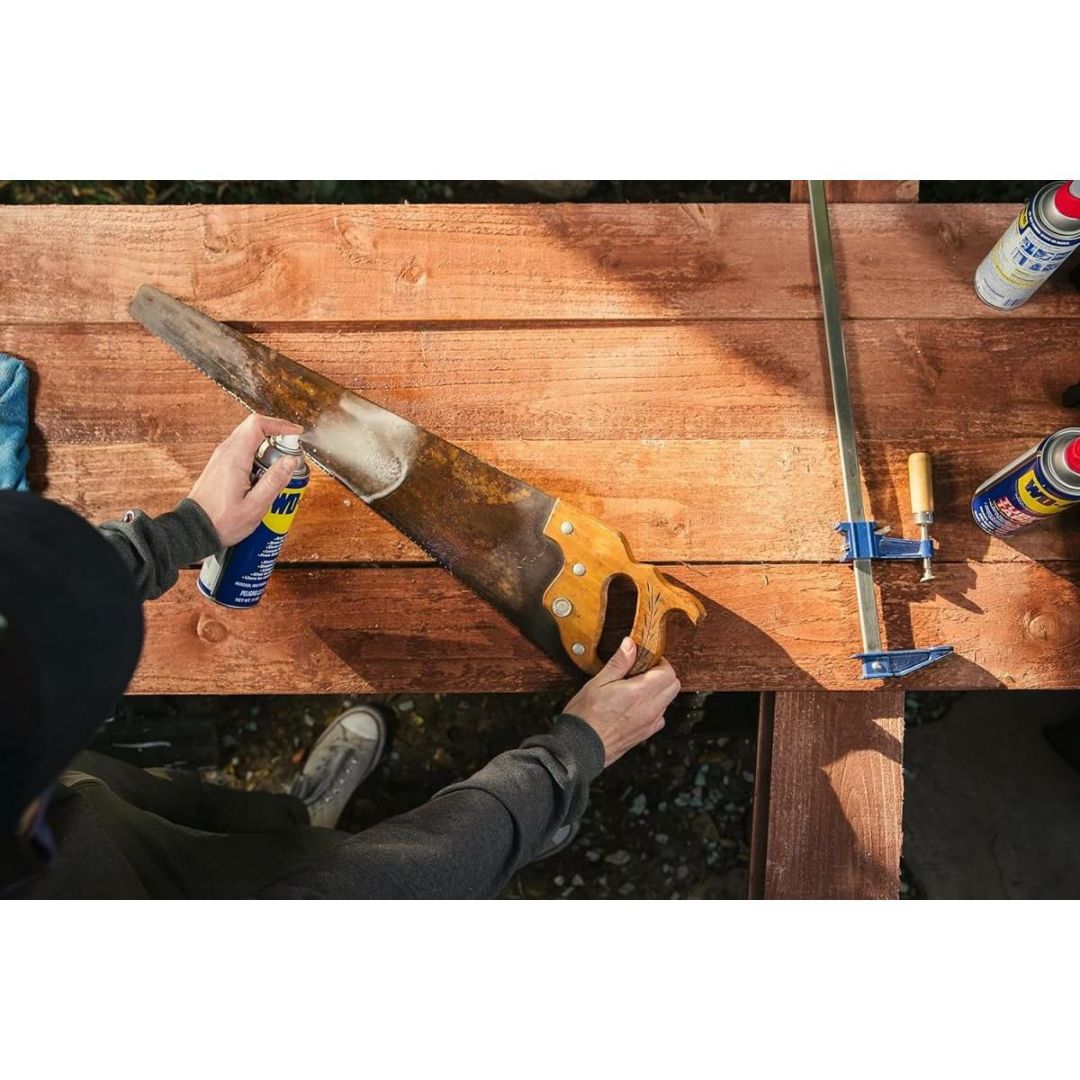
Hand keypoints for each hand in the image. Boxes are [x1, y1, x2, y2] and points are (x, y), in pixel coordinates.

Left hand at [187, 415, 303, 546]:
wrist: (194, 530)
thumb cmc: (222, 521)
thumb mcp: (255, 506)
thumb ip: (274, 481)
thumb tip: (291, 461)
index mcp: (234, 458)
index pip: (258, 425)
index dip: (280, 424)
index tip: (296, 433)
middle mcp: (225, 452)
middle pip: (254, 428)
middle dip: (276, 435)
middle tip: (291, 453)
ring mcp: (221, 458)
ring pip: (248, 439)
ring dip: (267, 447)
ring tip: (279, 468)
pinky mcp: (221, 466)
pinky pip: (242, 451)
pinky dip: (257, 456)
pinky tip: (264, 476)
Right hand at [563, 637, 680, 766]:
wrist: (580, 748)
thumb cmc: (585, 716)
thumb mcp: (598, 682)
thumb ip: (619, 662)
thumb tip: (630, 644)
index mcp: (640, 693)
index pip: (668, 672)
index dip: (660, 662)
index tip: (646, 660)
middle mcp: (650, 709)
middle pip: (673, 686)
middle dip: (662, 675)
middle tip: (642, 671)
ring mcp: (649, 723)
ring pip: (668, 701)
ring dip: (659, 691)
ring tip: (636, 688)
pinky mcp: (645, 734)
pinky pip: (660, 717)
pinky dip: (654, 708)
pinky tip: (635, 706)